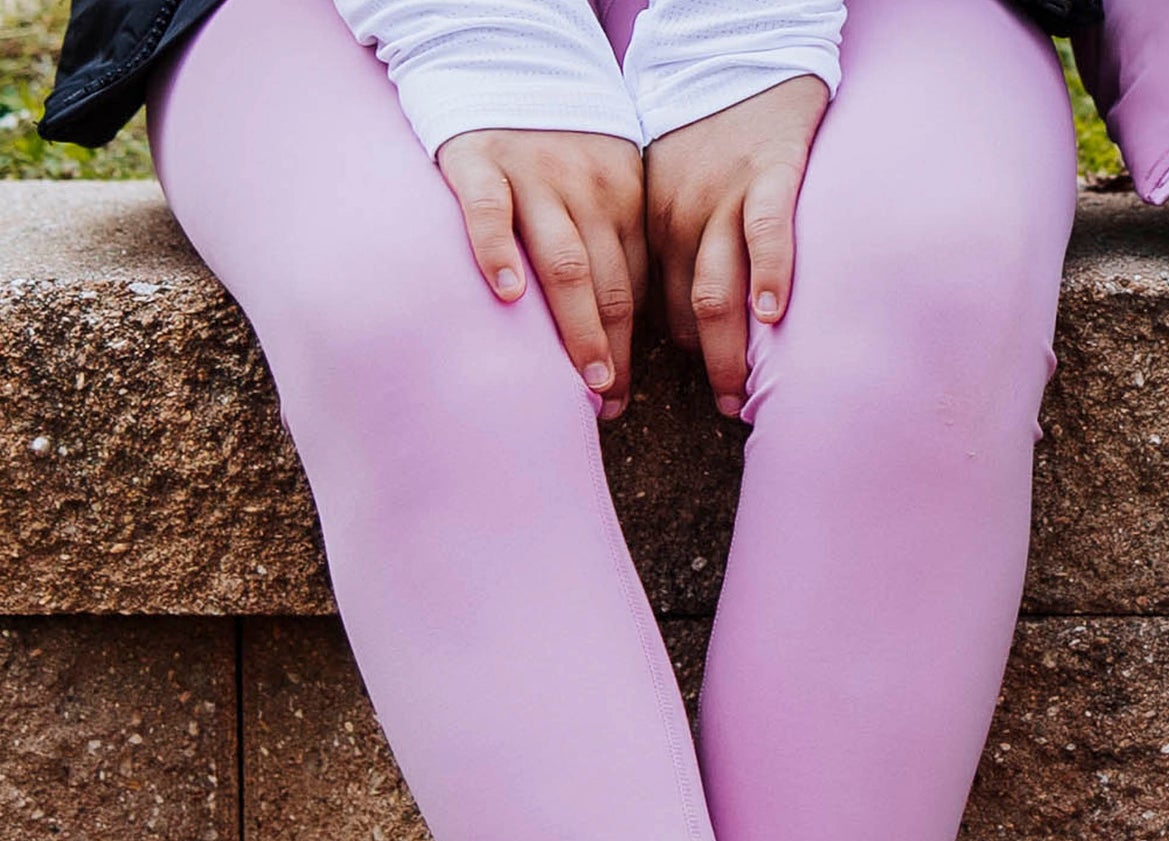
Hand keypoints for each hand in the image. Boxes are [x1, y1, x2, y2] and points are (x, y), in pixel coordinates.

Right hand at [437, 128, 646, 417]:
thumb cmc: (552, 140)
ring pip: (563, 261)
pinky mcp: (477, 161)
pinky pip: (489, 212)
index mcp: (622, 197)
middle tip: (609, 400)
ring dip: (578, 326)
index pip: (634, 282)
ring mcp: (530, 174)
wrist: (498, 53)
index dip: (632, 343)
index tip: (622, 390)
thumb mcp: (602, 179)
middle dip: (612, 348)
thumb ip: (612, 241)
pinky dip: (499, 252)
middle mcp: (583, 188)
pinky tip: (508, 295)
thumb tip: (622, 327)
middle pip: (606, 282)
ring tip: (584, 379)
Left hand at [644, 76, 829, 416]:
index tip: (688, 399)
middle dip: (701, 369)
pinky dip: (769, 274)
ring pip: (717, 290)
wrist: (744, 45)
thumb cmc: (712, 127)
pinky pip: (766, 233)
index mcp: (656, 224)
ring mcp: (725, 197)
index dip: (670, 358)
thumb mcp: (672, 185)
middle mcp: (684, 216)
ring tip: (742, 396)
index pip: (656, 309)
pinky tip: (774, 316)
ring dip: (728, 350)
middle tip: (724, 411)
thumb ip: (675, 241)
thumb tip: (683, 316)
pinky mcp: (770, 173)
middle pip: (684, 312)